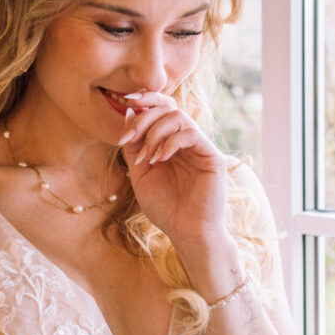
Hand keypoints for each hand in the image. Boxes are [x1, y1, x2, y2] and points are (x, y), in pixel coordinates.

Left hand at [118, 92, 229, 256]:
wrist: (186, 233)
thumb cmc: (165, 208)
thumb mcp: (139, 174)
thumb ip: (134, 145)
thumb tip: (128, 112)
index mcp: (170, 143)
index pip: (160, 109)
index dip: (143, 101)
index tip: (123, 105)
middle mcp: (186, 141)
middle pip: (167, 107)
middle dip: (143, 118)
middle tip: (128, 138)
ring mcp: (200, 147)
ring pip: (178, 116)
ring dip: (154, 132)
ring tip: (146, 158)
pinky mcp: (211, 156)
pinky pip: (191, 134)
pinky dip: (170, 142)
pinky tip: (160, 160)